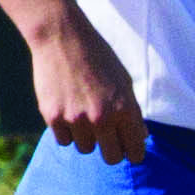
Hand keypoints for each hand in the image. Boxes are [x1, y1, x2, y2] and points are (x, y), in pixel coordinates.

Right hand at [28, 7, 144, 162]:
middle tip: (107, 138)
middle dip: (111, 150)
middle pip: (111, 158)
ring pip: (86, 148)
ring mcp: (76, 119)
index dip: (132, 152)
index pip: (135, 152)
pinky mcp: (53, 117)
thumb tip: (141, 138)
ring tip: (83, 114)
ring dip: (86, 137)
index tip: (128, 149)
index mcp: (125, 109)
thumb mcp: (124, 81)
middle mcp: (102, 118)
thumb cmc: (98, 57)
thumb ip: (133, 112)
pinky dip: (66, 131)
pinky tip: (67, 110)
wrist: (62, 36)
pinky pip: (64, 140)